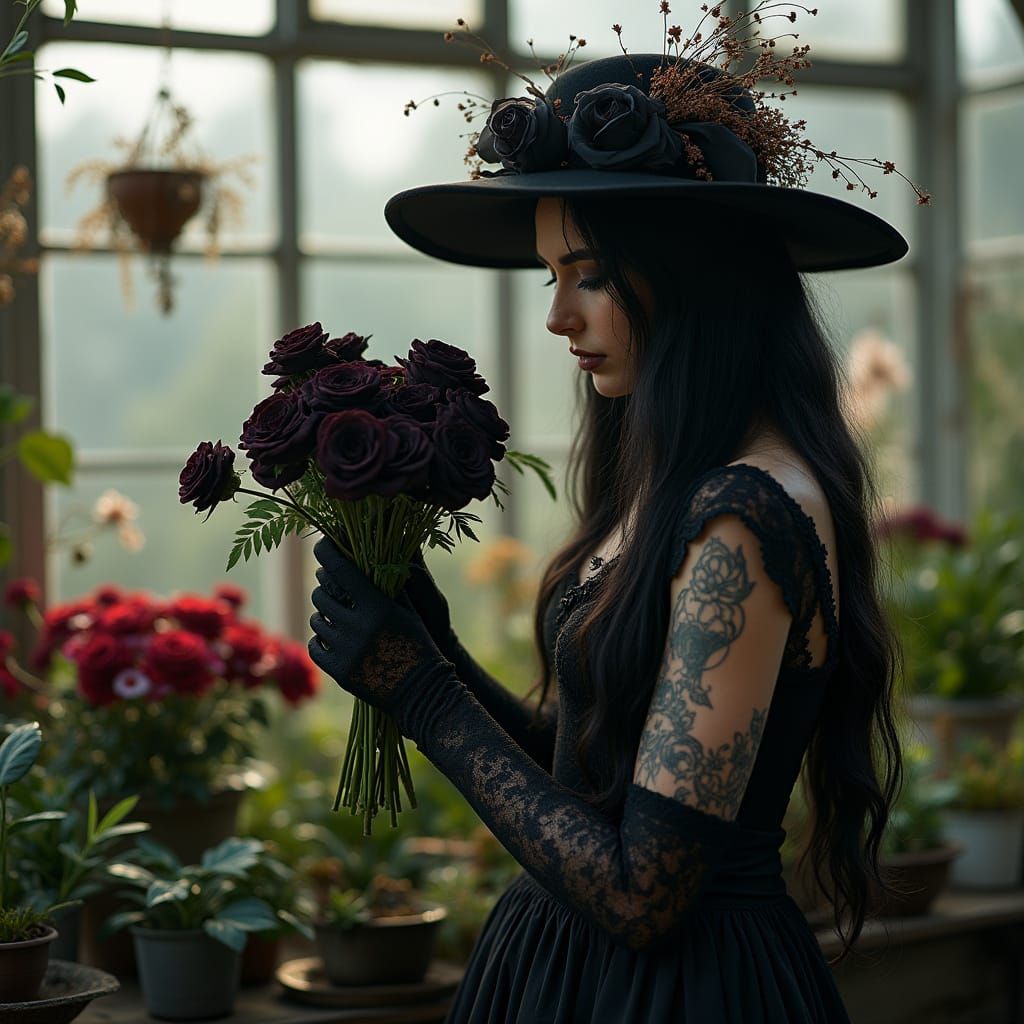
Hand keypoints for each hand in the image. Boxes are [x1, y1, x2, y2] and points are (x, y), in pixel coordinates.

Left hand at [308, 537, 447, 716]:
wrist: (420, 690)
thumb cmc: (417, 645)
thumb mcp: (408, 612)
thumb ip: (389, 585)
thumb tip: (373, 558)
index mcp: (377, 606)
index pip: (341, 569)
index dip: (327, 552)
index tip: (320, 544)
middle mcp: (358, 626)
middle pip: (322, 596)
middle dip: (325, 589)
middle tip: (332, 589)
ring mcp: (345, 649)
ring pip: (316, 621)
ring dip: (323, 616)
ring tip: (336, 618)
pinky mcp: (338, 670)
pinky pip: (315, 645)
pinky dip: (320, 640)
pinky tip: (331, 638)